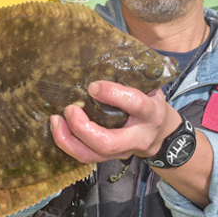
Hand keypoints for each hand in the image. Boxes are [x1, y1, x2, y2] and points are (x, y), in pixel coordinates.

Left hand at [51, 81, 213, 207]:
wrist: (162, 136)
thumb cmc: (151, 104)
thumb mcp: (150, 88)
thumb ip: (131, 79)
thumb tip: (100, 58)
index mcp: (151, 113)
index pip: (135, 105)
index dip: (113, 94)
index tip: (93, 86)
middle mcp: (137, 137)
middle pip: (108, 143)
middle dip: (82, 128)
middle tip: (69, 109)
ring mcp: (123, 152)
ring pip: (92, 156)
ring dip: (68, 140)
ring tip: (55, 120)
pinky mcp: (109, 158)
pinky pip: (85, 156)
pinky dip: (67, 143)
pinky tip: (58, 128)